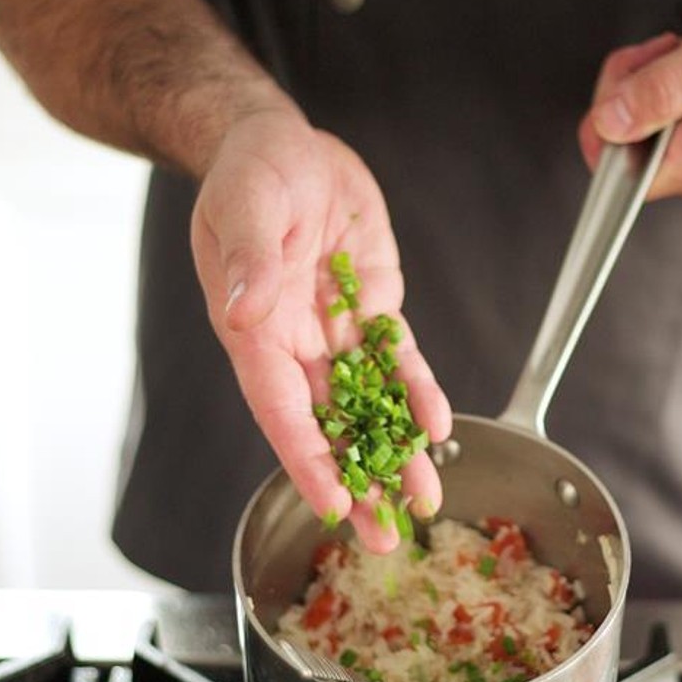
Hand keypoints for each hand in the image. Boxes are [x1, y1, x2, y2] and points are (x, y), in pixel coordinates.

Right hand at [190, 107, 452, 551]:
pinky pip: (397, 361)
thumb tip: (244, 310)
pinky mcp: (371, 310)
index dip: (307, 459)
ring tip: (424, 502)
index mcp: (252, 329)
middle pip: (326, 427)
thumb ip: (248, 257)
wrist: (280, 143)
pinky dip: (417, 394)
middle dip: (357, 483)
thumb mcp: (245, 202)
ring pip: (368, 407)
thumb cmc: (249, 170)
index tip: (332, 504)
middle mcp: (292, 343)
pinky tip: (436, 428)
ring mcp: (333, 331)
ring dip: (394, 455)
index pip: (279, 409)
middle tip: (384, 538)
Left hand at [578, 0, 681, 203]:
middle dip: (629, 94)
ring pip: (642, 140)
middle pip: (625, 153)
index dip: (608, 122)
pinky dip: (666, 98)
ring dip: (648, 90)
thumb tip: (608, 124)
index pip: (617, 172)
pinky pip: (664, 135)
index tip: (635, 79)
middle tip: (665, 54)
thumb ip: (657, 91)